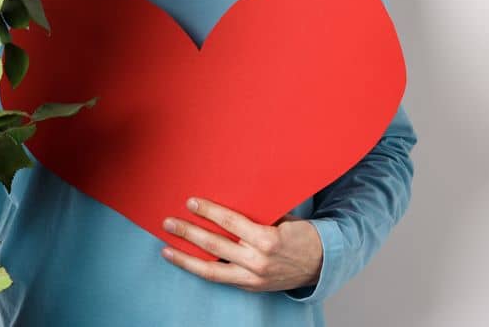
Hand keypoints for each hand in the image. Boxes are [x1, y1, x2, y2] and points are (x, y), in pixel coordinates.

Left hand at [160, 196, 323, 292]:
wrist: (321, 264)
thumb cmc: (302, 235)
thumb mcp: (283, 220)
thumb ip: (257, 217)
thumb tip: (228, 206)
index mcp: (267, 239)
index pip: (230, 222)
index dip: (209, 211)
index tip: (191, 202)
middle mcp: (257, 261)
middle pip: (214, 244)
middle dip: (188, 232)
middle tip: (169, 223)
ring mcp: (252, 277)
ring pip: (210, 269)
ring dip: (185, 258)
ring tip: (166, 249)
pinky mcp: (250, 287)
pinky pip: (220, 278)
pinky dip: (201, 269)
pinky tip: (188, 262)